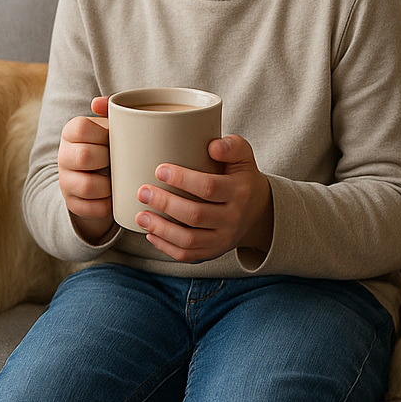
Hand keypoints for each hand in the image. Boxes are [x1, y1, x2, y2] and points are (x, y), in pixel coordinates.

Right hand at [58, 97, 113, 241]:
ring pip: (88, 186)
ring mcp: (65, 181)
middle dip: (107, 160)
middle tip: (118, 160)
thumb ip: (111, 108)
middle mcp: (63, 155)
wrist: (101, 176)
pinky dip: (108, 205)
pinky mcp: (72, 204)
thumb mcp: (111, 125)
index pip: (80, 128)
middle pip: (84, 156)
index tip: (113, 139)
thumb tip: (97, 103)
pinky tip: (112, 197)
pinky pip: (93, 208)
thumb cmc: (111, 144)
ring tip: (117, 181)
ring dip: (109, 185)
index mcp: (71, 131)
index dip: (102, 134)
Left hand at [135, 134, 273, 262]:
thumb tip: (212, 146)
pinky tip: (151, 234)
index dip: (183, 179)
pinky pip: (187, 255)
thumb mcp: (244, 157)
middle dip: (165, 204)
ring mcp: (223, 239)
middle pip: (195, 215)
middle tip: (143, 192)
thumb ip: (232, 146)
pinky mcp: (213, 252)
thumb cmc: (242, 178)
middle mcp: (233, 219)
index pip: (209, 188)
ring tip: (141, 216)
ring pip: (189, 240)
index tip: (160, 170)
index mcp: (240, 192)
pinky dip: (166, 247)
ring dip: (161, 229)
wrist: (258, 212)